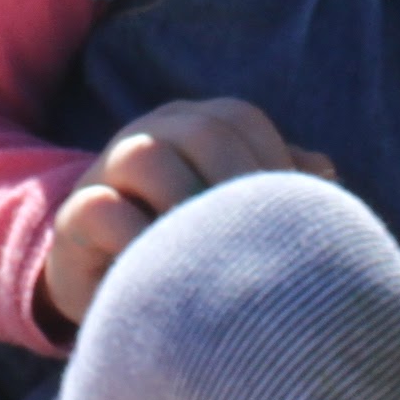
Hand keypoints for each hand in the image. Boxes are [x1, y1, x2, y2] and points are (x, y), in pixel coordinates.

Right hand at [39, 97, 333, 337]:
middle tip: (256, 243)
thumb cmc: (191, 243)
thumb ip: (275, 185)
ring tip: (210, 257)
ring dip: (186, 208)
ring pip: (146, 157)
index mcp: (193, 124)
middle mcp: (149, 134)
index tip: (291, 220)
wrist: (109, 279)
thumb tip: (325, 170)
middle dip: (237, 187)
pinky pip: (103, 210)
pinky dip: (140, 241)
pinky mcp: (74, 216)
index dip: (271, 163)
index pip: (240, 120)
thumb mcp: (233, 211)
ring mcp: (107, 170)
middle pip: (201, 131)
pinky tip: (169, 275)